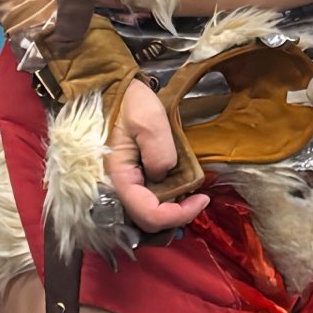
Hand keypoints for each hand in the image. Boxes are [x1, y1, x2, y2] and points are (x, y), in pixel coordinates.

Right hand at [105, 78, 210, 235]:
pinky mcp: (123, 181)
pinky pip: (141, 204)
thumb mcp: (149, 120)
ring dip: (169, 213)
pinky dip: (160, 205)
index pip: (149, 215)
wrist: (109, 91)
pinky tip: (175, 191)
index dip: (179, 214)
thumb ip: (160, 153)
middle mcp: (113, 189)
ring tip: (189, 197)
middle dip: (175, 216)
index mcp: (118, 177)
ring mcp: (117, 187)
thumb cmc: (128, 102)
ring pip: (144, 217)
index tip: (203, 198)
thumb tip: (163, 178)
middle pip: (146, 222)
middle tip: (198, 198)